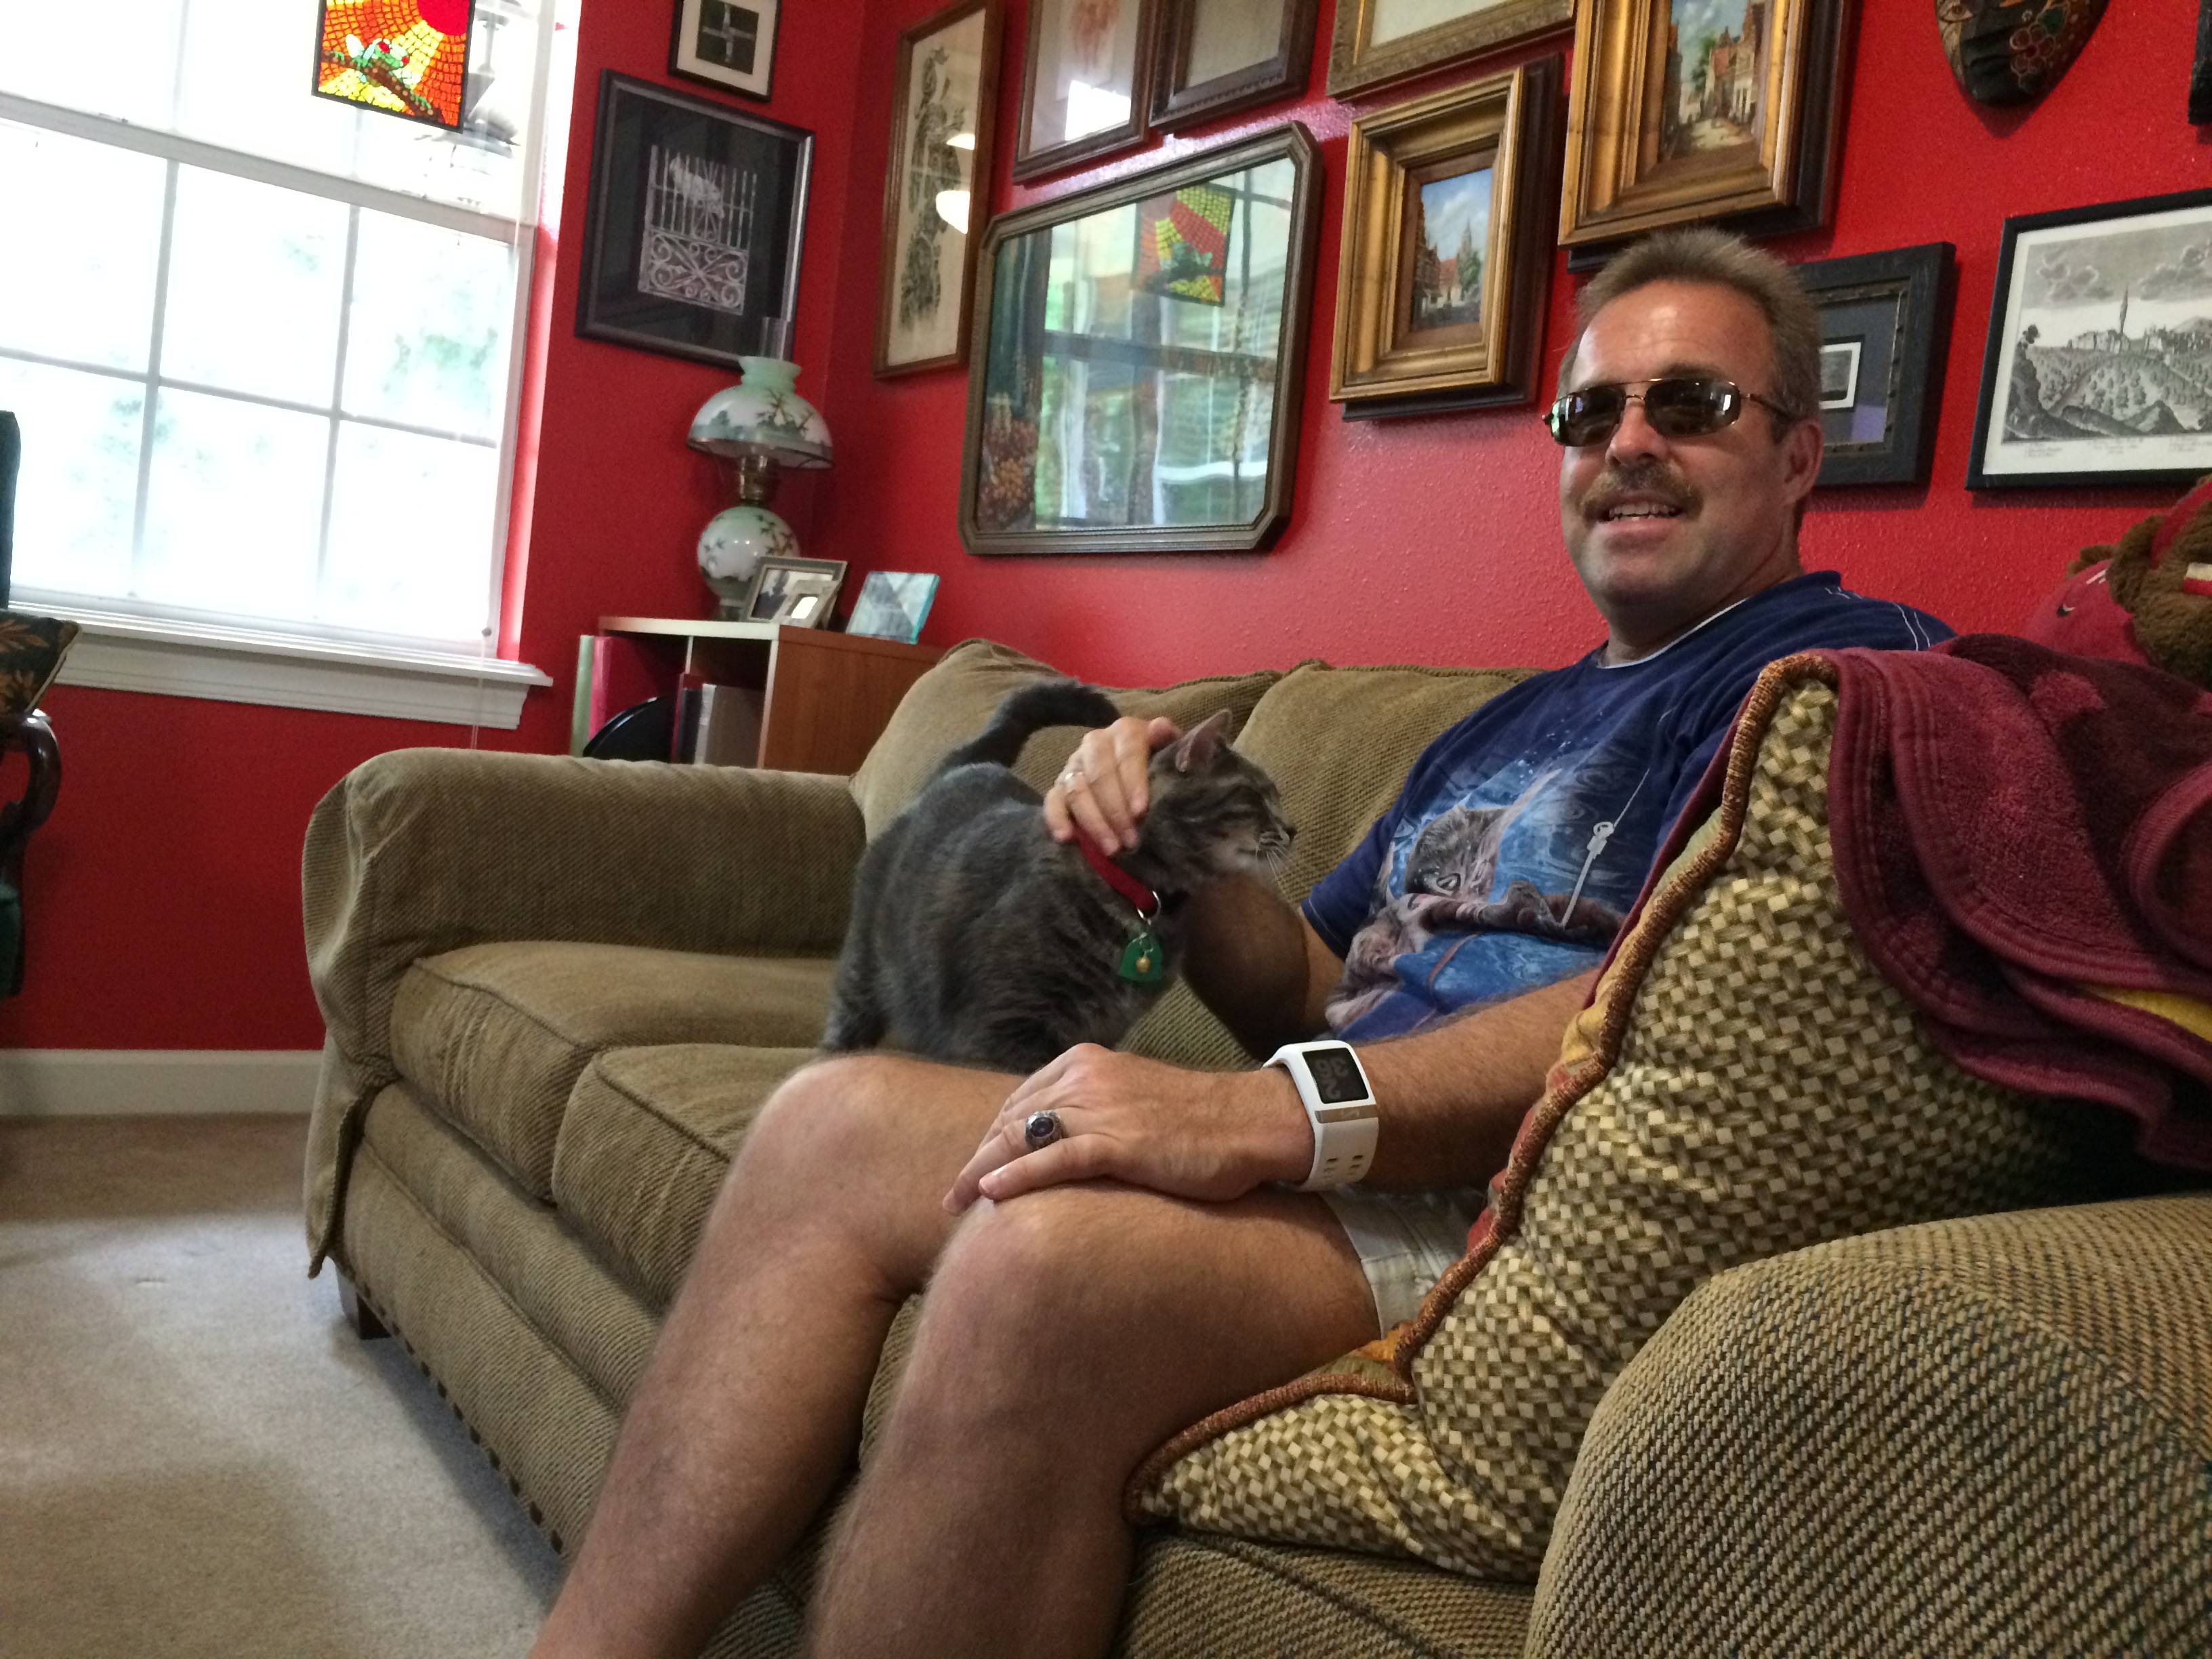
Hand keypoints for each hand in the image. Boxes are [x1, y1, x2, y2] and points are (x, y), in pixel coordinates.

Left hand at [943, 1045, 1312, 1211]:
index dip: (991, 1137)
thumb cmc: (1197, 1121)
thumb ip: (1094, 1111)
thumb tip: (1058, 1141)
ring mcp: (1102, 1108)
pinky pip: (1055, 1158)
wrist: (1251, 1121)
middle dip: (978, 1158)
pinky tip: (990, 1194)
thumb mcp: (1133, 1101)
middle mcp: (1086, 1077)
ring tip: (956, 1203)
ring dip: (983, 1172)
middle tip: (951, 1197)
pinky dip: (1018, 1176)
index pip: (1019, 1100)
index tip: (974, 1168)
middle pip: (1011, 1119)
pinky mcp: (1120, 1142)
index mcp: (1086, 1062)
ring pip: (1023, 1138)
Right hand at [1043, 715, 1179, 853]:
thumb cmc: (1162, 768)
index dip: (1133, 781)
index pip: (1127, 752)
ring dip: (1093, 822)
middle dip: (1115, 810)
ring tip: (1112, 848)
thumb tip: (1161, 727)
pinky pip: (1051, 802)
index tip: (1141, 811)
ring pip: (1077, 790)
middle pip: (1099, 774)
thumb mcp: (1173, 755)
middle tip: (1131, 839)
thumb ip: (1172, 744)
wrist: (1141, 775)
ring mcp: (1074, 765)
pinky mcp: (1059, 787)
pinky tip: (1067, 838)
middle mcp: (1096, 743)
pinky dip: (1056, 819)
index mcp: (1126, 731)